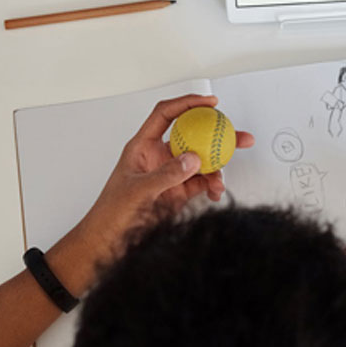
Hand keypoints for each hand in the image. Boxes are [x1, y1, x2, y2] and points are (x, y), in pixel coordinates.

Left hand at [79, 94, 253, 260]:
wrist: (108, 243)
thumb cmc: (111, 213)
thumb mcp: (137, 191)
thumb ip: (165, 175)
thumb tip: (192, 159)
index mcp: (144, 146)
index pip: (166, 115)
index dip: (188, 104)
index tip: (209, 104)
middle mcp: (159, 156)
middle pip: (192, 136)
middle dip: (216, 133)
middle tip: (237, 135)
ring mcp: (171, 174)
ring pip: (201, 161)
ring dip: (216, 168)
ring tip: (221, 180)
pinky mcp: (178, 193)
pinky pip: (201, 183)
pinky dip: (212, 186)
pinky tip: (214, 192)